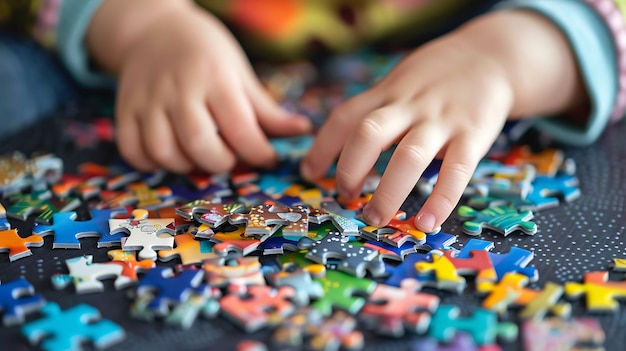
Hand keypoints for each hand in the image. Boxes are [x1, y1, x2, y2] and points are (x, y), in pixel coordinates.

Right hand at [89, 2, 310, 173]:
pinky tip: (171, 153)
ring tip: (200, 155)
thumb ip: (267, 109)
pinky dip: (152, 163)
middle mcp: (178, 88)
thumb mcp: (239, 73)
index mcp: (214, 77)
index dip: (258, 153)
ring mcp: (147, 100)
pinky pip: (133, 151)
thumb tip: (303, 130)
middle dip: (221, 163)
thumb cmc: (207, 54)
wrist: (154, 30)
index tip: (266, 157)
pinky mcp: (124, 110)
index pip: (240, 128)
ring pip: (163, 152)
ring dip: (186, 165)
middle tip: (230, 157)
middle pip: (199, 143)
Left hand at [300, 10, 583, 231]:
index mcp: (388, 93)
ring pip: (409, 156)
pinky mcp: (473, 134)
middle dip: (350, 169)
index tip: (309, 173)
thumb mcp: (400, 81)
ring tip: (374, 218)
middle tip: (345, 197)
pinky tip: (426, 222)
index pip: (345, 117)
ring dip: (387, 191)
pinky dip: (440, 199)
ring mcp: (442, 120)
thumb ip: (376, 109)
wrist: (492, 56)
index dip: (323, 147)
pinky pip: (456, 171)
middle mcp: (410, 105)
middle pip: (369, 134)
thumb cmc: (436, 77)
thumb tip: (344, 148)